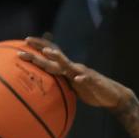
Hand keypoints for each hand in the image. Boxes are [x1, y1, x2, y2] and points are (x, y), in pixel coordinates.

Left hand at [18, 37, 132, 110]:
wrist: (112, 96)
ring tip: (48, 53)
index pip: (52, 55)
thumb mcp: (73, 86)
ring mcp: (84, 74)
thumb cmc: (91, 91)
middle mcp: (74, 68)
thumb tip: (48, 83)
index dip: (40, 46)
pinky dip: (82, 79)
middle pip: (55, 57)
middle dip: (40, 49)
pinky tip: (78, 79)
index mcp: (68, 69)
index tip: (26, 41)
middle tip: (26, 41)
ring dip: (58, 58)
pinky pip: (87, 80)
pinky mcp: (94, 82)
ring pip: (69, 65)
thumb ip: (62, 81)